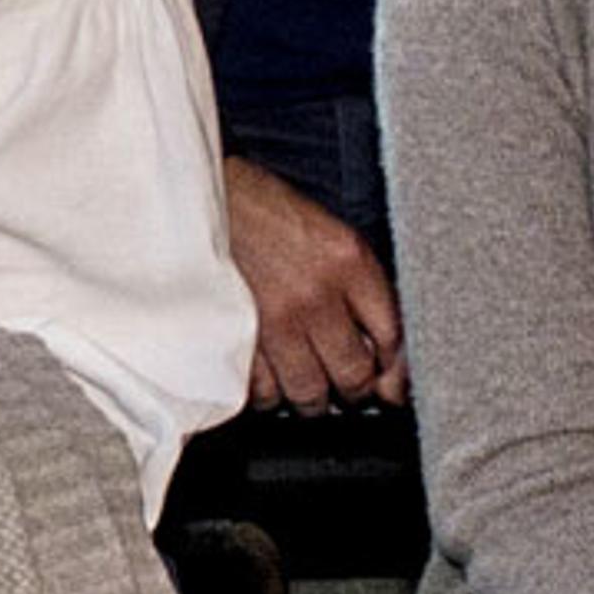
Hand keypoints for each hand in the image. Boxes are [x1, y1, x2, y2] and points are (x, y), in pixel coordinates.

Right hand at [221, 158, 405, 414]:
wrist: (198, 196)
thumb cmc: (264, 212)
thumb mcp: (330, 232)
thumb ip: (360, 287)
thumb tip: (382, 349)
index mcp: (349, 262)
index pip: (393, 337)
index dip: (395, 369)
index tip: (390, 381)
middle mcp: (316, 295)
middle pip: (355, 375)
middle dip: (355, 388)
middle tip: (347, 383)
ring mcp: (273, 321)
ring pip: (309, 394)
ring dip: (311, 397)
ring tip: (306, 382)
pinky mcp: (236, 338)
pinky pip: (262, 393)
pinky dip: (268, 394)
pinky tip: (269, 377)